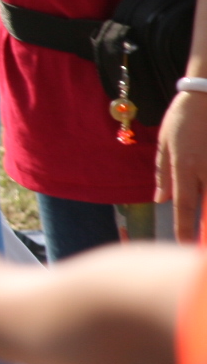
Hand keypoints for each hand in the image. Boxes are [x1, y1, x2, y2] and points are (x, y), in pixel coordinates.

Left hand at [160, 89, 206, 239]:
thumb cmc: (183, 117)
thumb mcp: (165, 143)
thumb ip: (163, 174)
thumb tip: (161, 199)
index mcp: (185, 166)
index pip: (185, 204)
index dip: (184, 227)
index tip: (183, 243)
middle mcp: (206, 169)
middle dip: (205, 227)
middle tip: (200, 245)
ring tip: (204, 229)